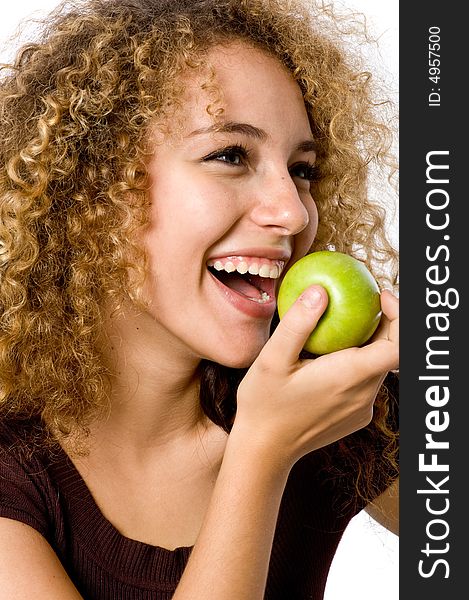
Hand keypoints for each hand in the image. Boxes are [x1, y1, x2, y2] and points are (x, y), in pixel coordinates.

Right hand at [234, 285, 398, 468]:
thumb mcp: (271, 360)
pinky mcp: (356, 417)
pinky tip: (330, 359)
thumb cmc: (263, 405)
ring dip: (368, 344)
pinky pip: (367, 383)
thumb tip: (319, 290)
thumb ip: (297, 324)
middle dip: (382, 324)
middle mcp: (363, 395)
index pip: (399, 346)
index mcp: (348, 377)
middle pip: (390, 353)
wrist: (264, 451)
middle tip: (355, 303)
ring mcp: (362, 409)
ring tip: (339, 328)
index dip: (400, 317)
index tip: (379, 297)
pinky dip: (359, 364)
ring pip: (378, 367)